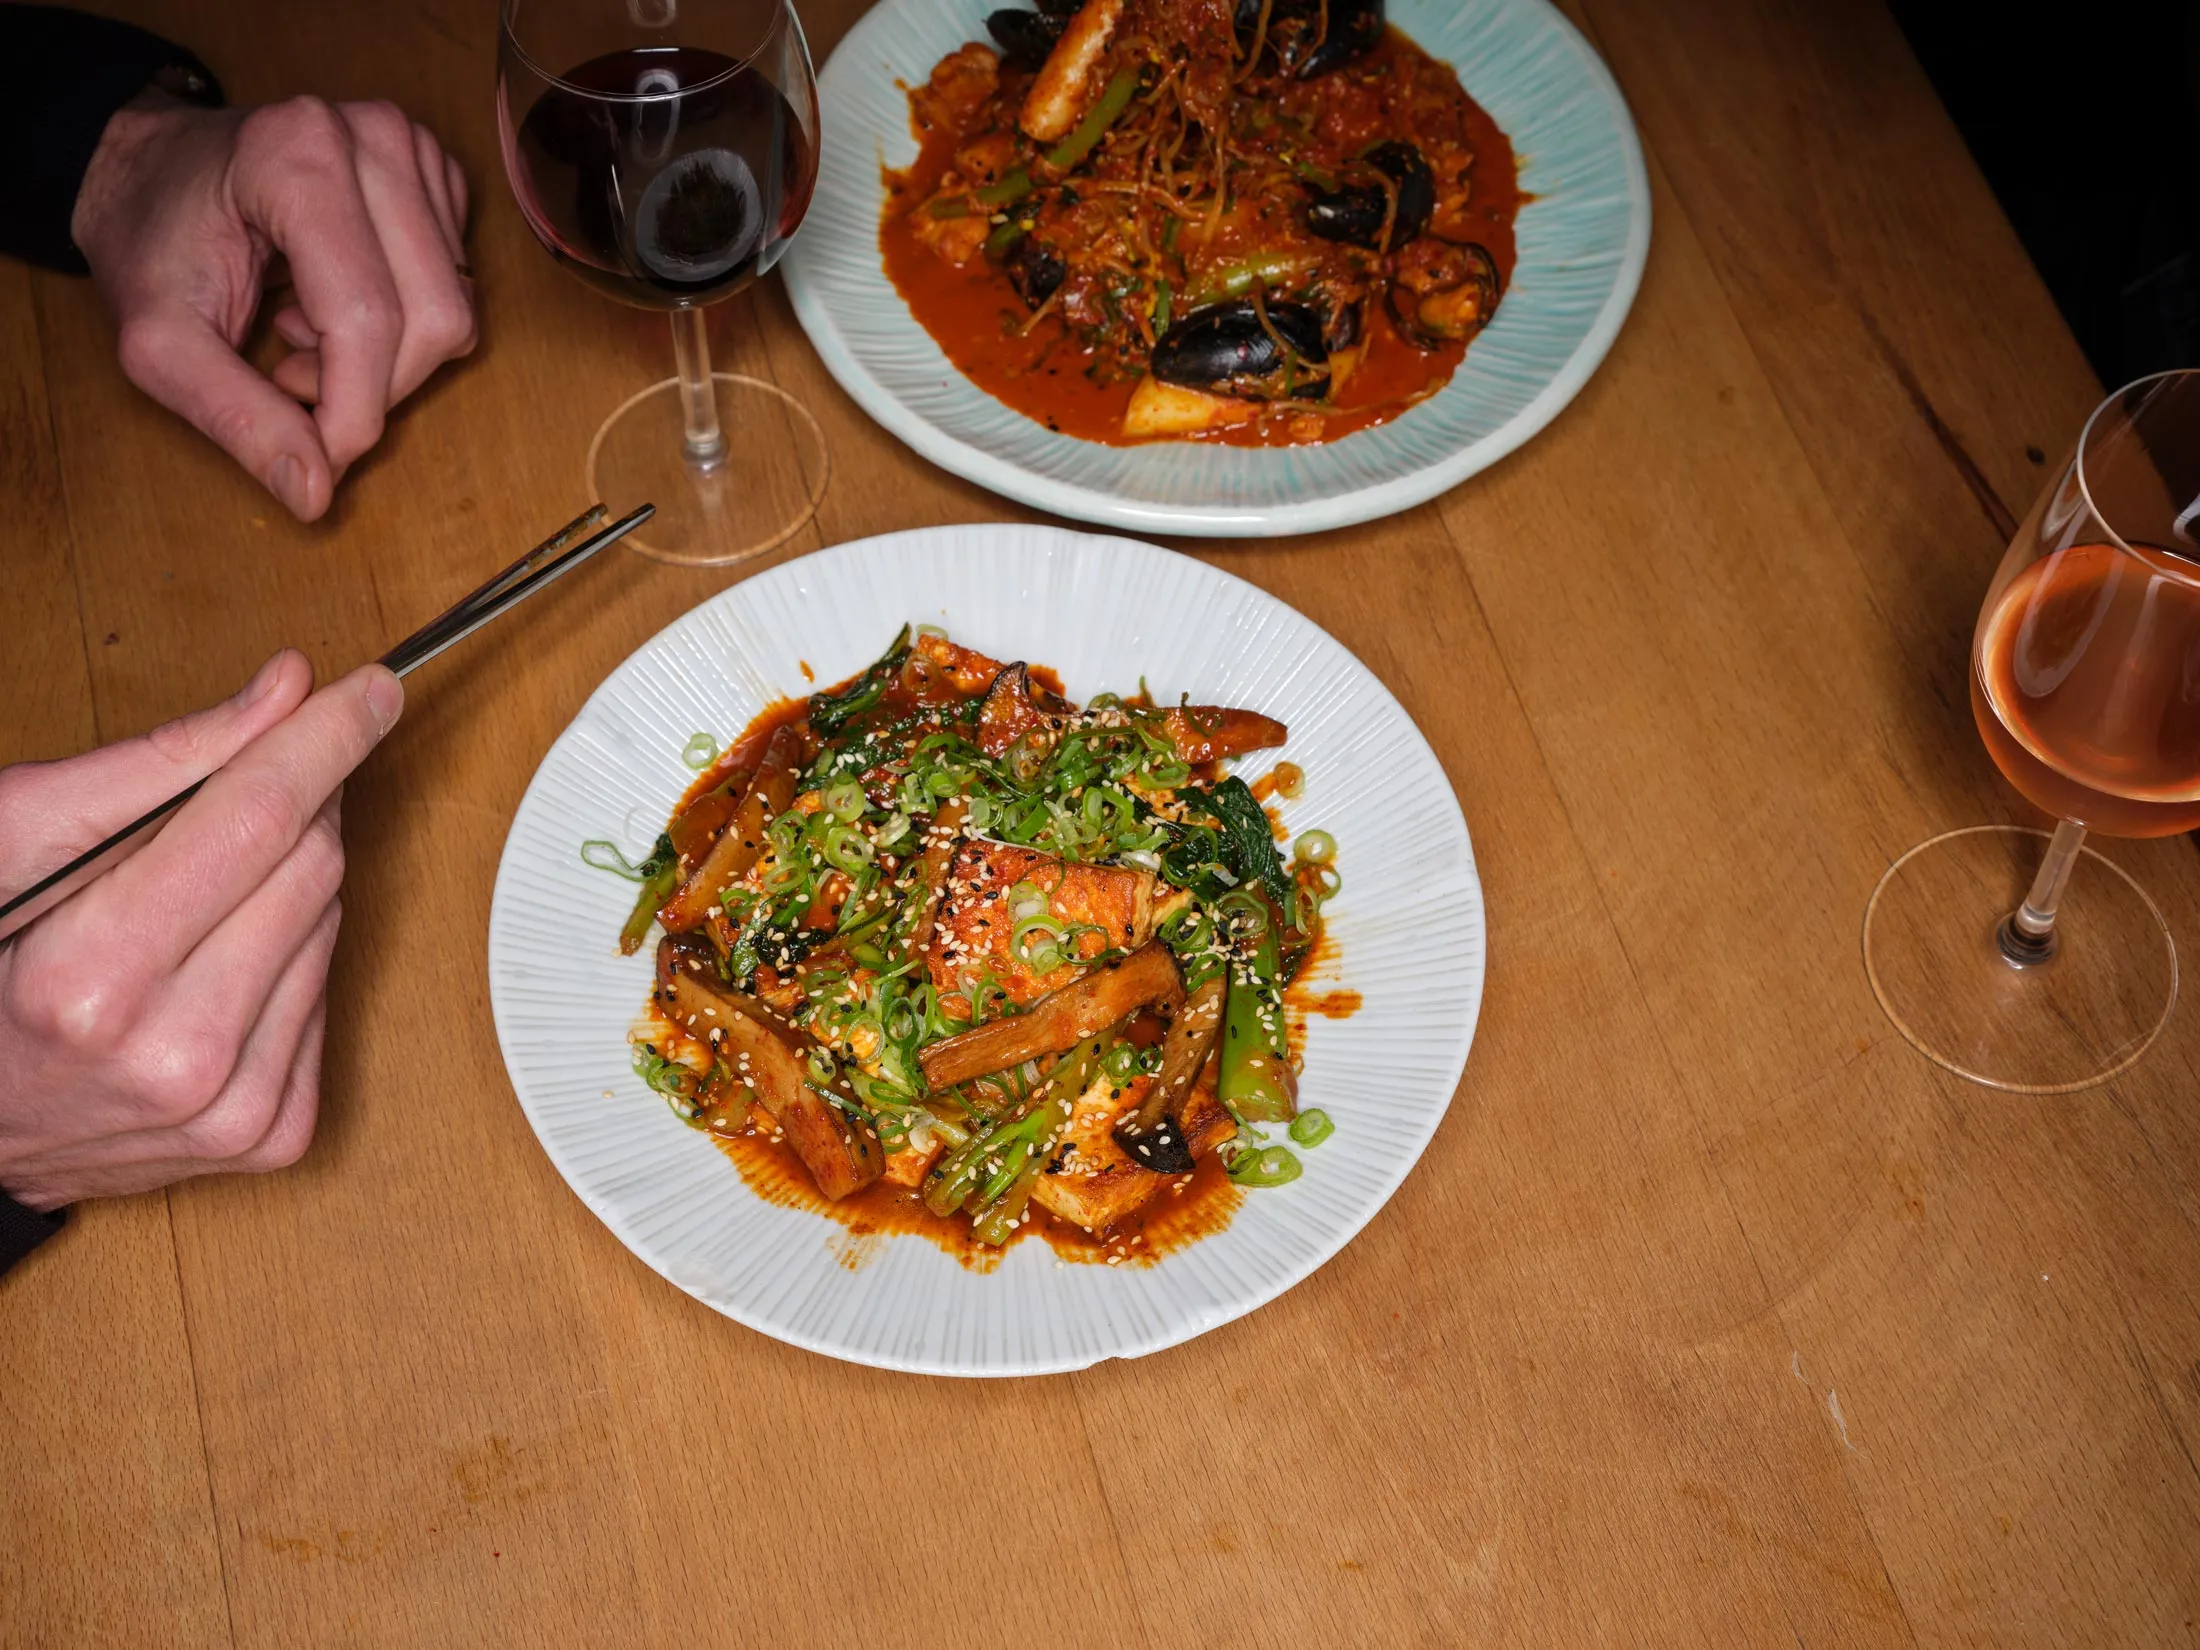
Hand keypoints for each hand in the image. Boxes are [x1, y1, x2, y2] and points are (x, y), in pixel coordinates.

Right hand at [0, 652, 402, 1207]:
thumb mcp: (22, 838)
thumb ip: (160, 762)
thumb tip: (286, 690)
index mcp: (94, 980)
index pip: (259, 821)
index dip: (324, 740)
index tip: (373, 691)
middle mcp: (176, 1055)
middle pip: (312, 868)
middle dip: (299, 803)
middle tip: (252, 786)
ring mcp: (232, 1105)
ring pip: (331, 925)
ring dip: (288, 883)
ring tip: (200, 896)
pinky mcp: (274, 1133)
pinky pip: (329, 995)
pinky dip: (289, 957)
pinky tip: (216, 965)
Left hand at [70, 94, 478, 521]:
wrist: (152, 171)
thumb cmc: (150, 242)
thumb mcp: (160, 343)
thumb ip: (235, 418)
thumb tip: (316, 495)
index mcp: (296, 156)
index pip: (368, 318)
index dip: (351, 412)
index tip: (315, 455)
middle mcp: (372, 138)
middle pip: (430, 319)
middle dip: (370, 385)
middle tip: (291, 379)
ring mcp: (414, 152)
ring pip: (454, 313)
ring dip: (385, 359)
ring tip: (304, 333)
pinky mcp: (437, 177)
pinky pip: (458, 290)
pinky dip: (402, 324)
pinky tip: (336, 302)